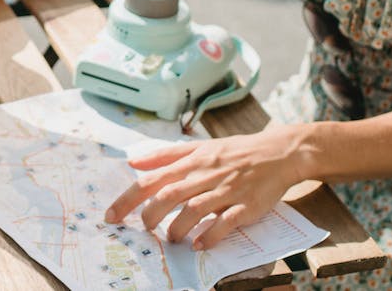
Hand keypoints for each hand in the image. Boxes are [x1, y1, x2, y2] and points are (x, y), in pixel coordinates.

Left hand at [104, 125, 307, 249]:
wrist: (279, 152)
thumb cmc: (235, 151)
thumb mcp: (199, 146)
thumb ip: (165, 156)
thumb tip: (134, 163)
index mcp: (191, 160)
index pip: (152, 179)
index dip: (128, 198)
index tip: (111, 216)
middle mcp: (205, 174)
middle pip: (169, 194)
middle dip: (150, 214)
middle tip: (144, 228)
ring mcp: (226, 190)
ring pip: (195, 208)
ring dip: (178, 227)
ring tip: (171, 238)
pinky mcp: (246, 204)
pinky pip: (226, 222)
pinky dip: (211, 234)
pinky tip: (199, 244)